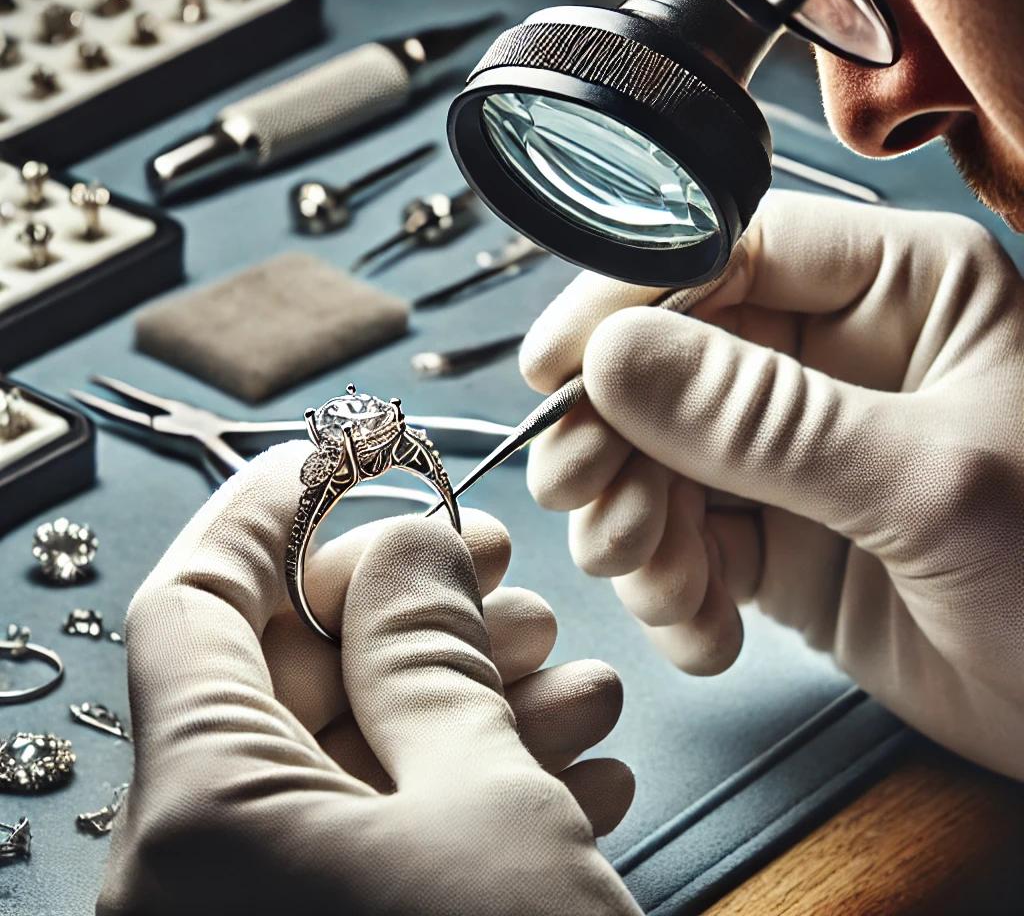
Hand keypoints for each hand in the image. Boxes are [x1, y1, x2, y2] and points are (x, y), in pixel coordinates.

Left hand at [98, 443, 639, 915]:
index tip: (350, 457)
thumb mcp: (483, 806)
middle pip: (285, 678)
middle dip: (406, 610)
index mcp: (197, 825)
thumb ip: (426, 652)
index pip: (197, 600)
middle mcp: (198, 880)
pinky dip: (467, 791)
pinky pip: (377, 839)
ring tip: (569, 677)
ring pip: (348, 760)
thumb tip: (401, 544)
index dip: (277, 509)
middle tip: (499, 571)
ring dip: (462, 701)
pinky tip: (570, 770)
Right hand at [521, 190, 1023, 780]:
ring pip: (661, 458)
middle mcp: (835, 356)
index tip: (553, 366)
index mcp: (898, 289)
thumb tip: (614, 357)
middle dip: (616, 437)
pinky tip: (704, 629)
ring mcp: (800, 449)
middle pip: (670, 363)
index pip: (726, 252)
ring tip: (663, 584)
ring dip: (637, 524)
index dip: (626, 302)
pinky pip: (687, 540)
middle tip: (584, 494)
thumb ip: (767, 419)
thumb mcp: (928, 484)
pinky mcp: (781, 532)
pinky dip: (673, 589)